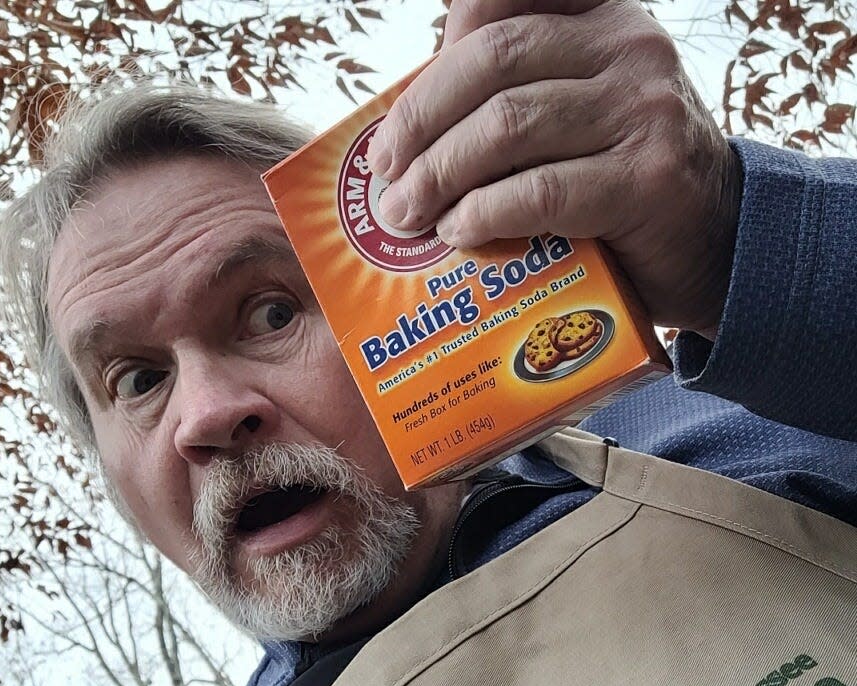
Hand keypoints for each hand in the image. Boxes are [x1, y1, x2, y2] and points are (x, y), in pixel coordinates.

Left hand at [366, 0, 742, 334]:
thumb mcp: (578, 122)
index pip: (496, 8)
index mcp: (600, 19)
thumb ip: (517, 106)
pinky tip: (459, 233)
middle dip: (420, 126)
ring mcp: (642, 109)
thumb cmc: (626, 188)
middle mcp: (626, 48)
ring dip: (441, 176)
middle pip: (490, 63)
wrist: (720, 242)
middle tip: (386, 182)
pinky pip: (540, 191)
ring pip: (508, 125)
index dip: (430, 70)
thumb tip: (411, 138)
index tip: (391, 135)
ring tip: (409, 218)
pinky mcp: (646, 179)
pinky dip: (485, 214)